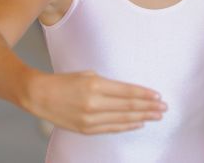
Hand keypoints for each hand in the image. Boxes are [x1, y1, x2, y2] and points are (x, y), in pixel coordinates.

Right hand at [28, 71, 166, 134]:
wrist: (40, 96)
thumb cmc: (65, 81)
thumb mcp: (88, 75)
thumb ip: (109, 85)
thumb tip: (129, 93)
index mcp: (95, 85)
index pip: (127, 92)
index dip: (145, 95)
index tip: (158, 95)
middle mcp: (94, 103)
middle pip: (129, 107)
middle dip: (149, 107)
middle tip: (163, 107)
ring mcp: (90, 119)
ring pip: (123, 120)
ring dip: (142, 118)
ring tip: (156, 116)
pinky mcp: (86, 129)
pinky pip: (112, 129)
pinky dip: (127, 126)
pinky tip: (138, 123)